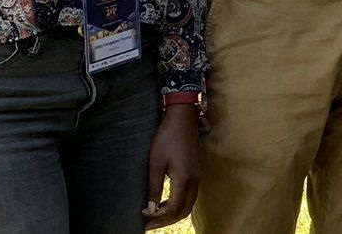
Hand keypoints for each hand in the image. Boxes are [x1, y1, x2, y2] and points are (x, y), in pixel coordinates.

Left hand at [142, 104, 201, 227]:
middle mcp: (195, 179)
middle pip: (183, 210)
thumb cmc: (167, 138)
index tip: (144, 217)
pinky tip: (165, 202)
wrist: (183, 118)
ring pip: (188, 204)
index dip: (158, 217)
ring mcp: (198, 175)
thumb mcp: (156, 163)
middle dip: (166, 220)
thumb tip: (151, 209)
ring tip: (155, 215)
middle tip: (149, 224)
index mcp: (184, 178)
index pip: (173, 208)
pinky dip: (178, 204)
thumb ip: (154, 187)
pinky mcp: (196, 171)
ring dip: (172, 213)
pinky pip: (190, 195)